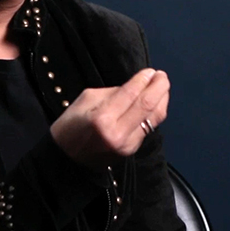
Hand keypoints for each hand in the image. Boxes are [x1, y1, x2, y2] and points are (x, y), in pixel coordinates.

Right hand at [50, 68, 169, 169]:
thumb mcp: (85, 100)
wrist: (67, 159)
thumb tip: (135, 86)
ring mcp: (128, 145)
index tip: (150, 71)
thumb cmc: (70, 126)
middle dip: (159, 87)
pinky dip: (154, 112)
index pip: (131, 94)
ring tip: (162, 86)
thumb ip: (113, 92)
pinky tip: (155, 102)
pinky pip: (149, 127)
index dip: (143, 80)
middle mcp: (119, 133)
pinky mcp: (132, 150)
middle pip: (148, 105)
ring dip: (162, 99)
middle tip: (161, 76)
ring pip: (155, 118)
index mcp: (102, 119)